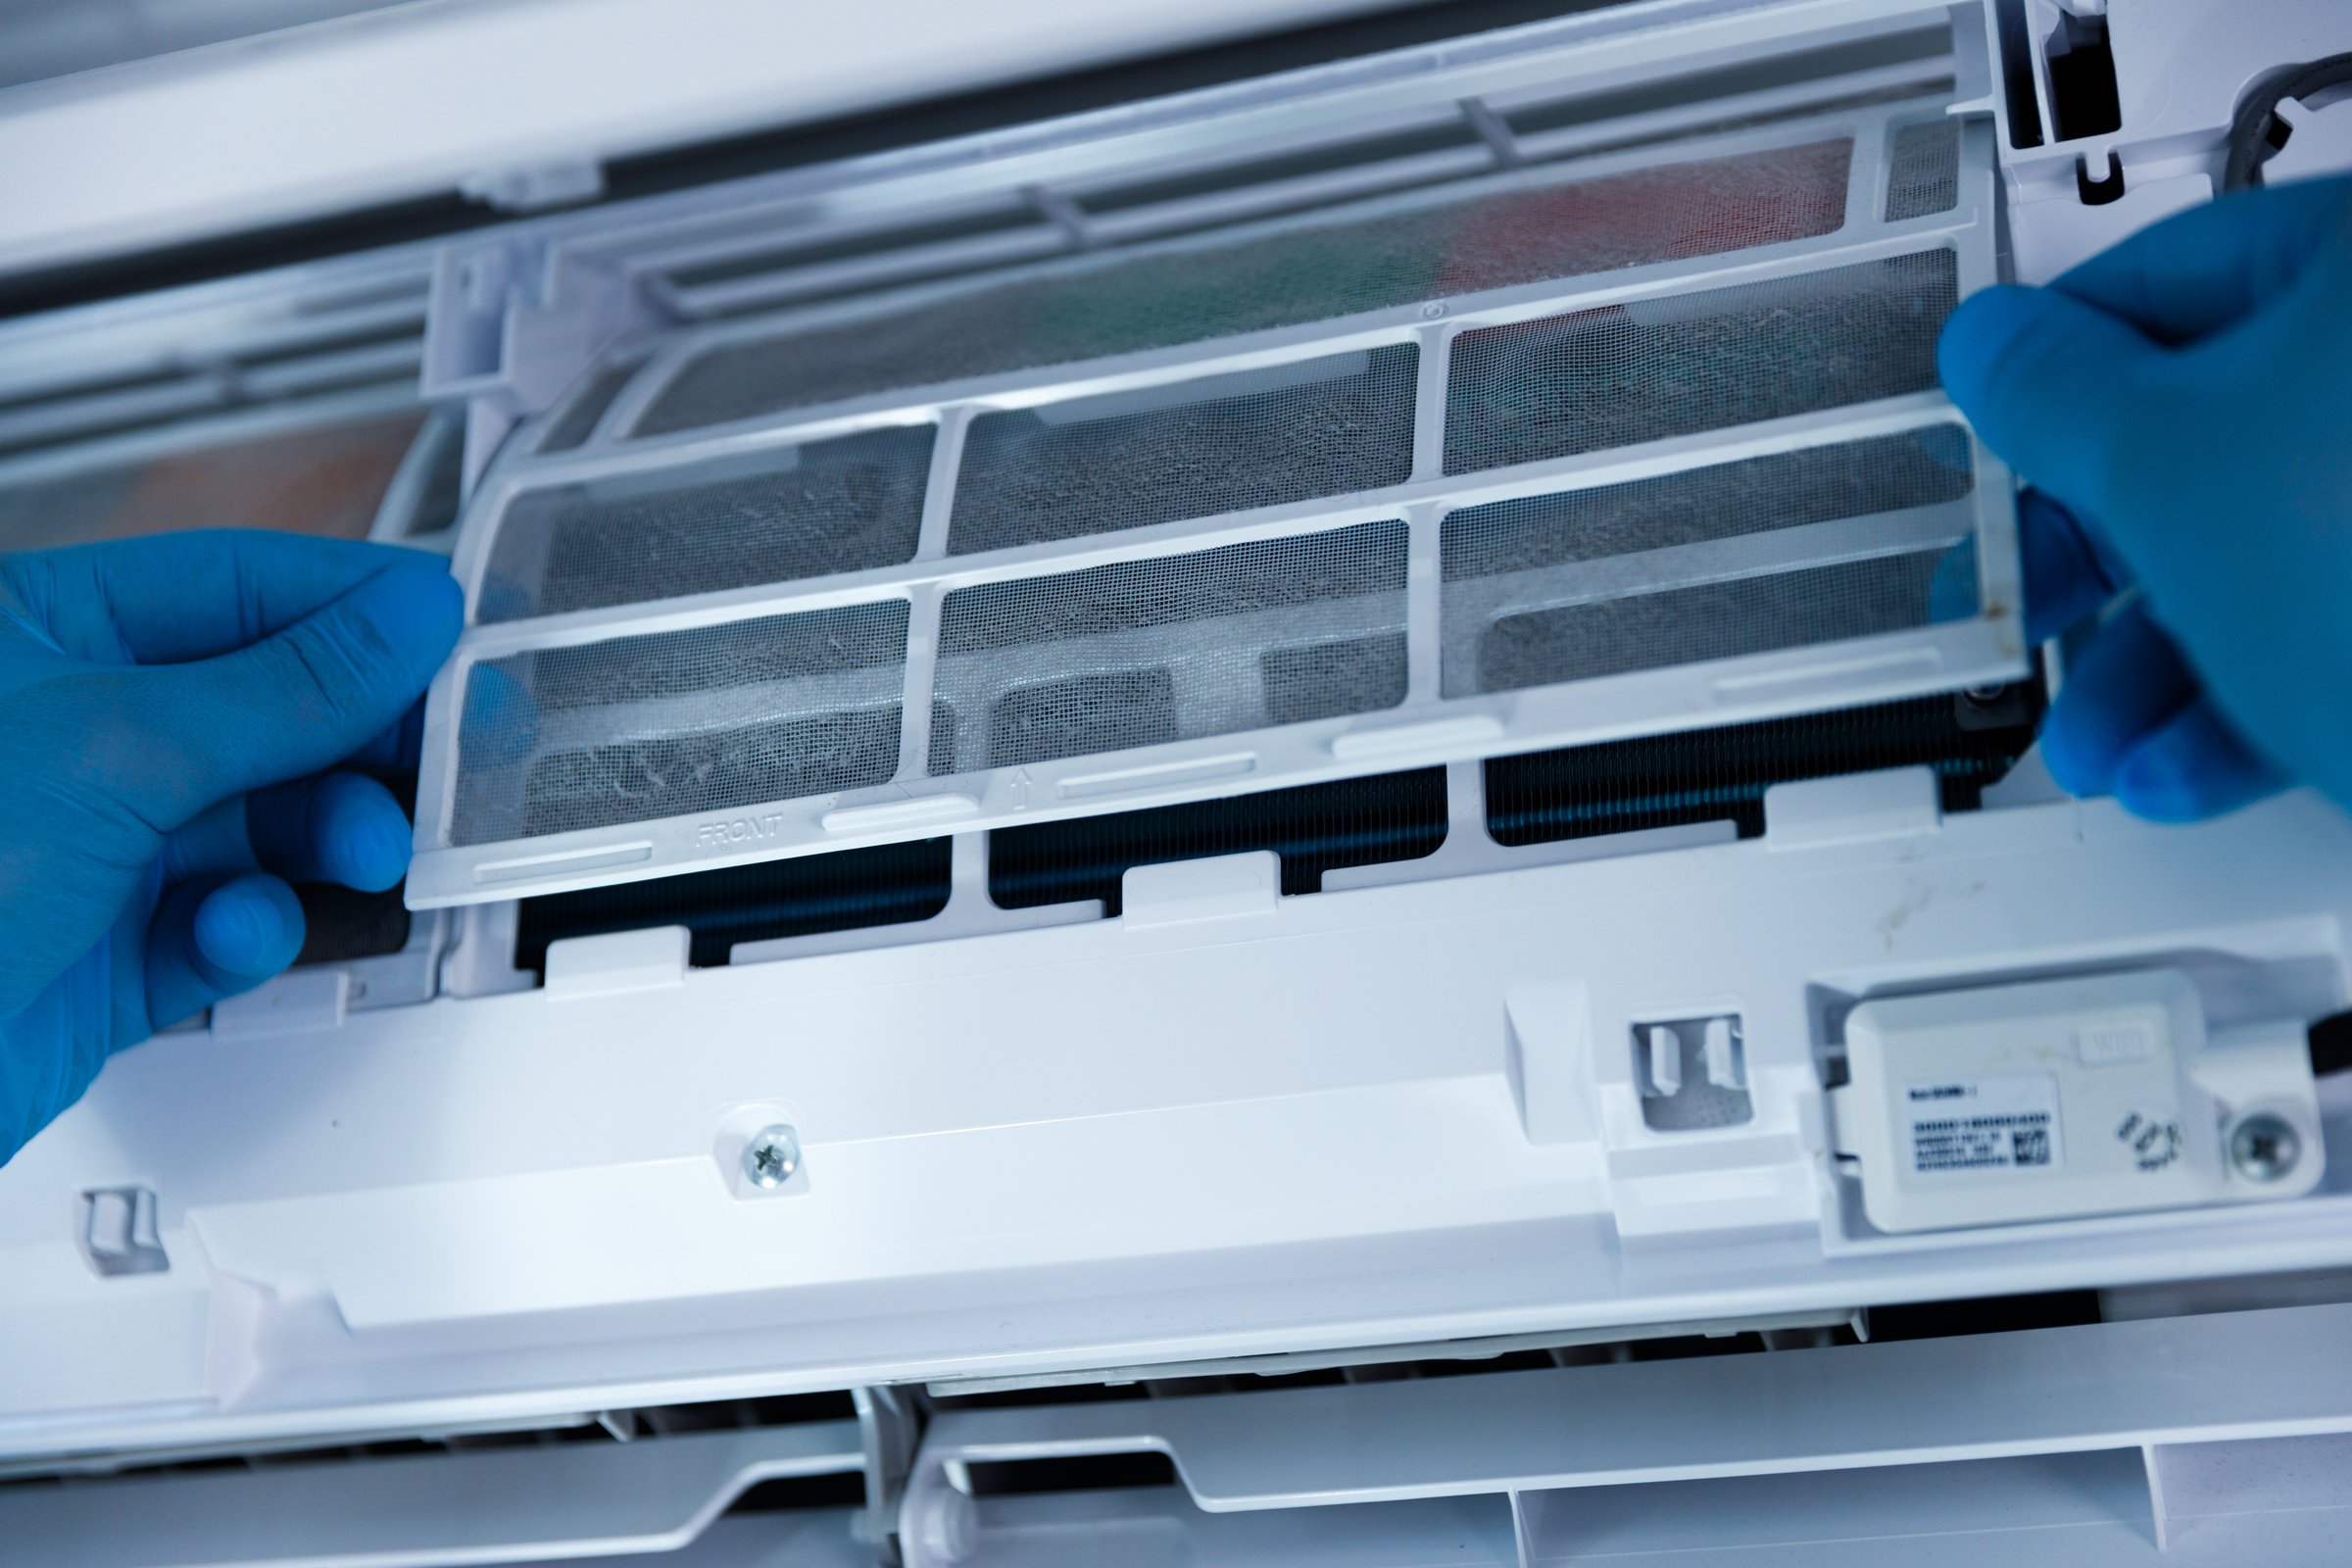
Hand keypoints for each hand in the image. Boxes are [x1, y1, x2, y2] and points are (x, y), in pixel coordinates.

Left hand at [0, 532, 461, 1164]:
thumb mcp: (116, 746)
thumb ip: (284, 683)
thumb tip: (404, 617)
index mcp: (41, 630)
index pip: (242, 586)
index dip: (357, 609)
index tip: (455, 635)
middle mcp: (68, 730)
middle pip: (274, 706)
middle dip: (361, 738)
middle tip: (447, 758)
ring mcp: (91, 845)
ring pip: (268, 819)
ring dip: (327, 838)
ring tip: (360, 853)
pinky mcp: (111, 954)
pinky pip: (231, 922)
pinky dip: (255, 929)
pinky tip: (239, 933)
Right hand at [1936, 175, 2351, 820]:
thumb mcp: (2161, 468)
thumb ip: (2054, 395)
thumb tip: (1996, 345)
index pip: (2157, 282)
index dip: (2044, 386)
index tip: (1994, 454)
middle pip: (2212, 433)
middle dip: (2098, 560)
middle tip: (2033, 603)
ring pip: (2275, 546)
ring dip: (2159, 661)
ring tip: (2103, 735)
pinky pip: (2343, 616)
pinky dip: (2255, 692)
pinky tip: (2187, 762)